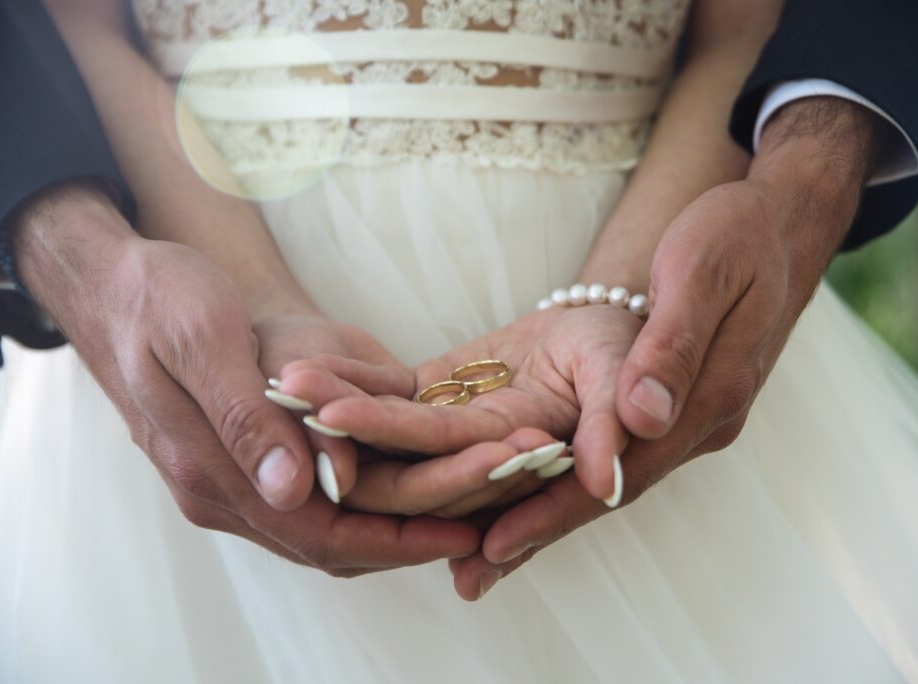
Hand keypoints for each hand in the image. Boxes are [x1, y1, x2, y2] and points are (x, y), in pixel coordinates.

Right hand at [12, 184, 478, 574]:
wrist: (121, 287)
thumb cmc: (161, 298)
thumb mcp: (202, 339)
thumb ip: (245, 416)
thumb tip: (294, 491)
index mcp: (210, 471)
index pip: (321, 536)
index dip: (399, 539)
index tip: (468, 528)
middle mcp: (222, 495)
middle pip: (335, 546)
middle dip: (417, 533)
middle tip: (493, 508)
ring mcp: (231, 484)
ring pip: (330, 532)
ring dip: (401, 522)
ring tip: (473, 499)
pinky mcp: (243, 464)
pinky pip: (318, 504)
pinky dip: (371, 502)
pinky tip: (416, 478)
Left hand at [282, 303, 643, 505]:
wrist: (612, 326)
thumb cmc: (633, 346)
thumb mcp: (628, 377)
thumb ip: (615, 428)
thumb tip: (606, 485)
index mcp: (534, 460)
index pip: (466, 466)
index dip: (408, 452)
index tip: (345, 431)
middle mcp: (486, 458)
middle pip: (412, 458)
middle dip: (351, 437)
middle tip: (292, 413)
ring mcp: (458, 430)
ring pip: (391, 429)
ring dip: (339, 408)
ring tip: (284, 383)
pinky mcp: (442, 399)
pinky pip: (393, 392)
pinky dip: (352, 378)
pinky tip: (304, 365)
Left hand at [448, 97, 882, 598]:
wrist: (775, 226)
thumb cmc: (734, 235)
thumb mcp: (703, 271)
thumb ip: (674, 345)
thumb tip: (643, 420)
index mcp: (710, 395)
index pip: (625, 470)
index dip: (557, 509)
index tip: (499, 541)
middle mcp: (700, 423)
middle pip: (610, 490)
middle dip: (540, 530)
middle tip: (469, 573)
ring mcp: (688, 419)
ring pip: (610, 480)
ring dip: (547, 516)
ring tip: (480, 553)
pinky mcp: (672, 408)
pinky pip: (614, 454)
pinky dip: (567, 480)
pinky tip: (526, 495)